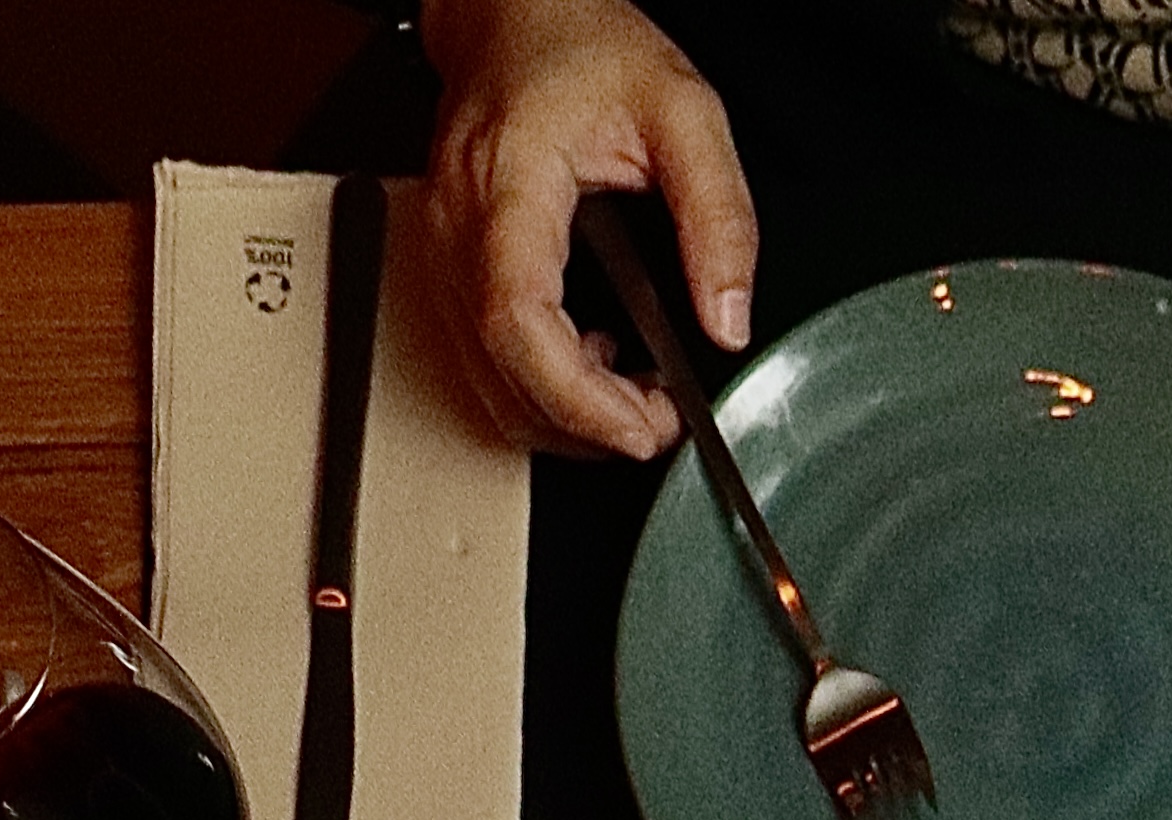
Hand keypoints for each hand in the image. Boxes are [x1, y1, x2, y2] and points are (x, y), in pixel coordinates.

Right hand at [423, 0, 758, 459]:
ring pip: (482, 372)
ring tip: (639, 396)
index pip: (518, 318)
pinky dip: (539, 381)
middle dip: (583, 420)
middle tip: (660, 422)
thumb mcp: (687, 114)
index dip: (578, 394)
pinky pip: (480, 349)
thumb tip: (728, 318)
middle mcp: (459, 222)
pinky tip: (599, 362)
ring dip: (562, 410)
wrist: (513, 13)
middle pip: (497, 365)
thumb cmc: (581, 44)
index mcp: (509, 184)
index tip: (642, 426)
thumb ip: (719, 218)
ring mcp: (443, 244)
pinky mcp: (450, 259)